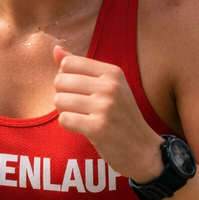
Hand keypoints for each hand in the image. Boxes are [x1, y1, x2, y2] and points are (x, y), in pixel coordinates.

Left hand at [52, 46, 161, 181]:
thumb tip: (55, 49)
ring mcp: (105, 107)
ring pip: (59, 100)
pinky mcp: (98, 128)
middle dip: (63, 96)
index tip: (79, 91)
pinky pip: (64, 119)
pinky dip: (68, 125)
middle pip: (60, 81)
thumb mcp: (108, 86)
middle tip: (80, 108)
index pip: (68, 63)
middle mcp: (110, 86)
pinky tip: (83, 129)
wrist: (143, 150)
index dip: (66, 78)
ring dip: (65, 112)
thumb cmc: (121, 117)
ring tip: (82, 118)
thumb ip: (80, 67)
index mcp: (113, 72)